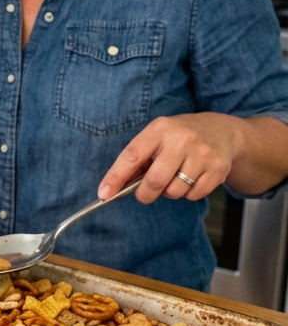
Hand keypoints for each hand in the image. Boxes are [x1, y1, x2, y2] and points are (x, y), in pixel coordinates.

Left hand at [98, 113, 241, 204]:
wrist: (222, 131)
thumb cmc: (180, 137)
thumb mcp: (157, 137)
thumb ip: (139, 159)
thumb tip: (115, 186)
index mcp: (160, 129)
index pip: (132, 155)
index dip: (116, 176)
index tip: (104, 193)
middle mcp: (182, 139)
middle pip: (155, 181)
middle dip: (145, 194)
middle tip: (146, 193)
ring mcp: (202, 154)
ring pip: (175, 192)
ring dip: (170, 192)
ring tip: (175, 177)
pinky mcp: (218, 169)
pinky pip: (193, 195)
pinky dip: (189, 193)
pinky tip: (192, 178)